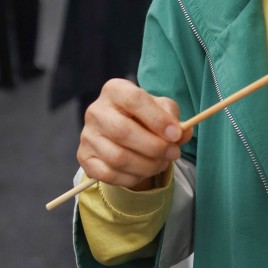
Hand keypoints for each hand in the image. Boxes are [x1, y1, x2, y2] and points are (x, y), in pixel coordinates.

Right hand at [77, 78, 191, 191]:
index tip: (176, 134)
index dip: (157, 119)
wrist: (123, 133)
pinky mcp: (84, 157)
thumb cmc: (145, 116)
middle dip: (154, 147)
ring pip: (118, 157)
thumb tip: (183, 133)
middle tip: (174, 153)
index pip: (134, 100)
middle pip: (123, 132)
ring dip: (147, 165)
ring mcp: (87, 135)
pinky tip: (144, 171)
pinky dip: (132, 177)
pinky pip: (110, 174)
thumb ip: (174, 119)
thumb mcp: (162, 110)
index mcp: (115, 90)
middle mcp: (96, 110)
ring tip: (162, 163)